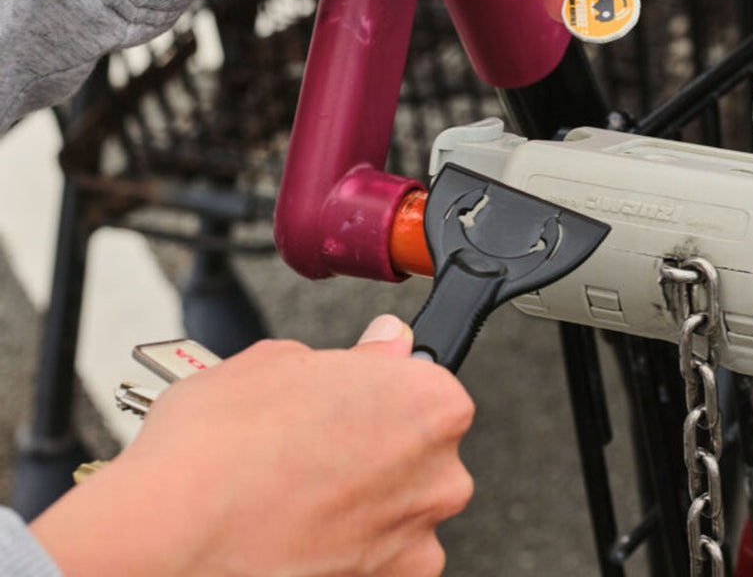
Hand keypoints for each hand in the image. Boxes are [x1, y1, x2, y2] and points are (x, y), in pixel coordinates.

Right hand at [31, 316, 473, 576]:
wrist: (167, 539)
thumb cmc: (219, 444)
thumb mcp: (284, 361)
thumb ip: (358, 354)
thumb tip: (387, 342)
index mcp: (431, 405)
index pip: (428, 385)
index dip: (382, 388)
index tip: (351, 395)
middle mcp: (440, 477)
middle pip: (420, 451)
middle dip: (377, 445)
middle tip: (312, 445)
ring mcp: (415, 544)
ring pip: (399, 509)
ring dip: (363, 501)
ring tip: (295, 493)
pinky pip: (378, 560)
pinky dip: (348, 550)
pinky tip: (296, 532)